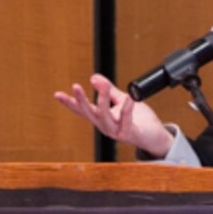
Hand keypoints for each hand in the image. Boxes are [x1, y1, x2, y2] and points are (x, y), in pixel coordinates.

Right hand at [53, 74, 174, 156]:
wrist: (155, 136)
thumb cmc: (138, 120)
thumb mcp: (121, 100)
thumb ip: (108, 90)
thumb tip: (94, 77)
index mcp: (102, 118)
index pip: (83, 110)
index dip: (70, 102)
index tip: (57, 94)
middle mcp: (106, 126)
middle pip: (90, 113)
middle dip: (81, 100)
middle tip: (75, 86)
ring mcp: (116, 132)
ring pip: (105, 117)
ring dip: (103, 101)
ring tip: (103, 86)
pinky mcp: (129, 134)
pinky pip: (126, 121)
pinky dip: (126, 110)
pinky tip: (128, 98)